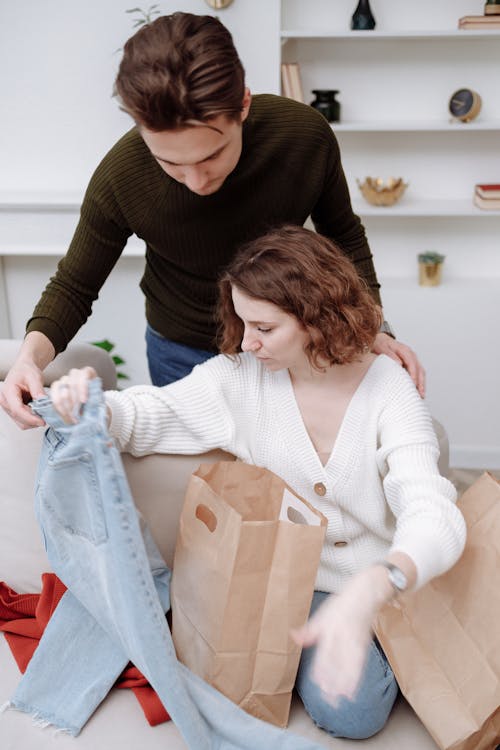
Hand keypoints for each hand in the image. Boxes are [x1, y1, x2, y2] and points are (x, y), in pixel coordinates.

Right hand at [0, 360, 46, 428]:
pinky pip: (22, 421)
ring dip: (33, 421)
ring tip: (43, 411)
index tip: (42, 421)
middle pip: (19, 418)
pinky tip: (38, 412)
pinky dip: (32, 419)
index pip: (17, 409)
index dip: (30, 418)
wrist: (23, 369)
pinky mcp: (12, 411)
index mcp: (8, 391)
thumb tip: (44, 403)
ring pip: (21, 423)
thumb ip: (38, 390)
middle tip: (47, 416)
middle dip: (34, 420)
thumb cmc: (27, 371)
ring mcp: (8, 407)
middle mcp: (5, 401)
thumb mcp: (35, 377)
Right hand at [50, 367, 96, 423]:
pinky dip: (58, 406)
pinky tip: (64, 415)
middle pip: (71, 383)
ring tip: (72, 418)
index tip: (84, 402)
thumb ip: (95, 401)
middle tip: (78, 414)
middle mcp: (75, 375)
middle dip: (74, 401)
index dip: (82, 388)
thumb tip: (90, 406)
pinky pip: (53, 395)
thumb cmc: (95, 403)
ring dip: (66, 406)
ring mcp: (64, 380)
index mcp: (88, 373)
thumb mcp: (98, 402)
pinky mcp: (56, 387)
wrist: (88, 409)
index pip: (84, 374)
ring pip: (61, 389)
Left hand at [292, 568, 391, 705]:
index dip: (322, 667)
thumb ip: (308, 630)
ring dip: (343, 684)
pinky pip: (360, 666)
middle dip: (332, 680)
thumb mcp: (322, 615)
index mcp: (331, 628)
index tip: (317, 681)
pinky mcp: (364, 646)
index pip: (325, 651)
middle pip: (338, 662)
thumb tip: (292, 636)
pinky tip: (350, 692)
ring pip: (349, 666)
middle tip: (326, 697)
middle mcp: (344, 637)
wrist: (364, 594)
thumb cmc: (340, 605)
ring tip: (337, 699)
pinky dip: (355, 680)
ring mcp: (355, 642)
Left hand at [372, 333, 425, 397]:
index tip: (413, 383)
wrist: (380, 340)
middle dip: (420, 382)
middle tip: (419, 393)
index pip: (412, 363)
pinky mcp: (410, 364)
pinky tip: (417, 391)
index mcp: (404, 350)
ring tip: (421, 396)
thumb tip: (399, 363)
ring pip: (420, 372)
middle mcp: (411, 355)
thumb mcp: (381, 346)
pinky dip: (419, 382)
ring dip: (421, 384)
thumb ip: (389, 354)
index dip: (413, 373)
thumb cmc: (380, 344)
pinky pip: (418, 373)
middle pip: (419, 369)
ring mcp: (412, 359)